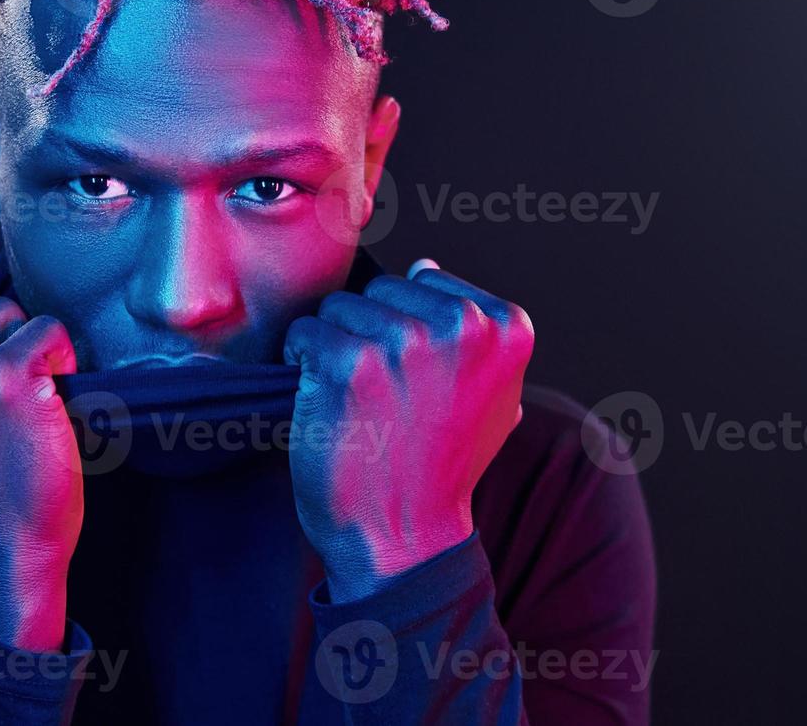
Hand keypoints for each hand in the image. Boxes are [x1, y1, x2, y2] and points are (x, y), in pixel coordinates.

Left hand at [285, 259, 532, 601]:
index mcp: (505, 325)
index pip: (425, 281)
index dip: (407, 331)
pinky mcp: (348, 361)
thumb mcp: (488, 398)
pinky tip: (328, 406)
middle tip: (384, 401)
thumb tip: (426, 267)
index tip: (419, 387)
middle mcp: (462, 325)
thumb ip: (470, 332)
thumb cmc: (439, 469)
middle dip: (369, 335)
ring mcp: (404, 341)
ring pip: (338, 308)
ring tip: (360, 406)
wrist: (403, 538)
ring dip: (334, 352)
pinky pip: (304, 332)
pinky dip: (301, 366)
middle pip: (379, 290)